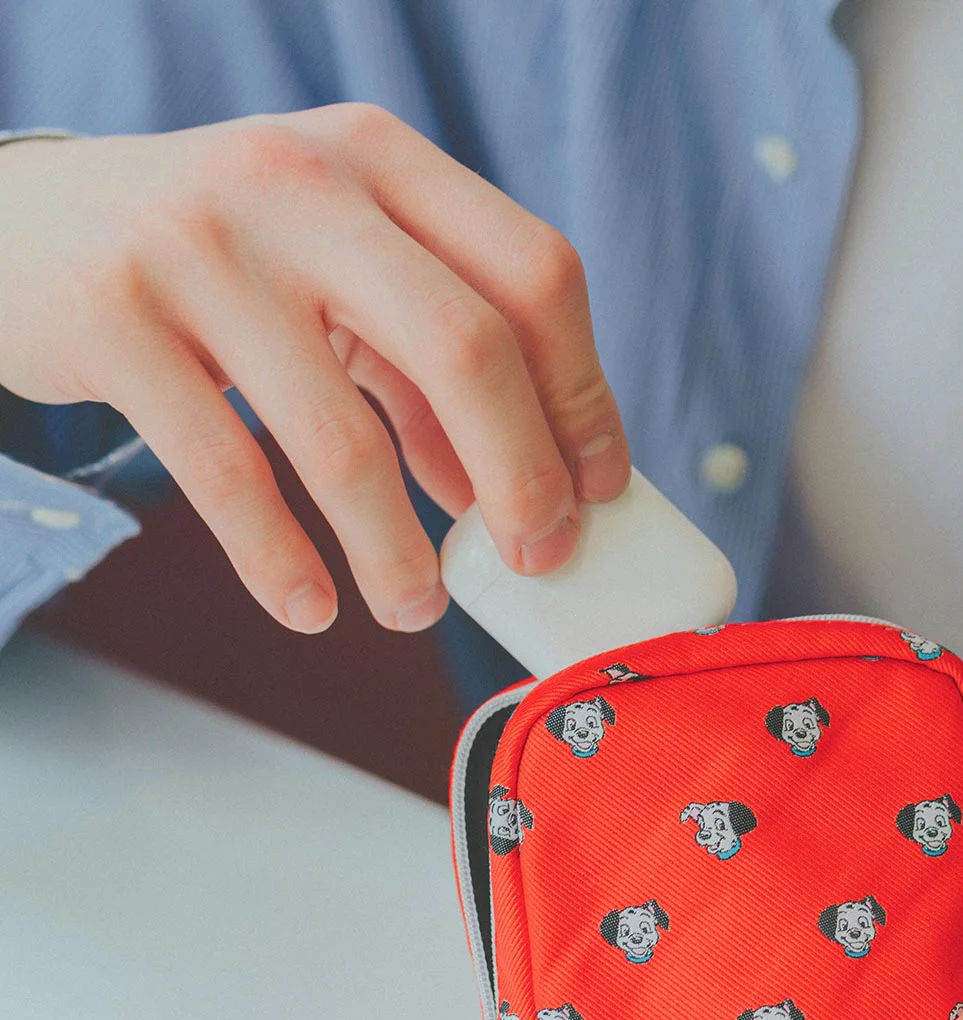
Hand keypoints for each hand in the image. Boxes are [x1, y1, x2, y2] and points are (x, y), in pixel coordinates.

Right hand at [0, 109, 629, 631]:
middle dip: (523, 480)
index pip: (535, 276)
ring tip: (413, 608)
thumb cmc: (226, 261)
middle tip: (535, 560)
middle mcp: (302, 182)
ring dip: (398, 554)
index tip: (597, 492)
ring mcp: (201, 244)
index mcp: (383, 158)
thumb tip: (519, 494)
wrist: (25, 220)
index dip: (584, 399)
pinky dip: (282, 563)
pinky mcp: (114, 317)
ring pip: (342, 439)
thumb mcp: (341, 272)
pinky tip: (310, 606)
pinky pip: (228, 475)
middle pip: (469, 350)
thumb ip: (431, 368)